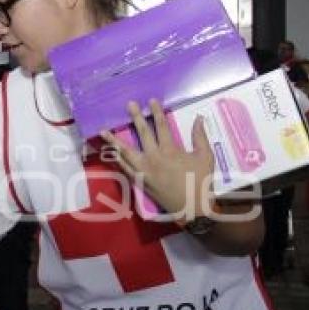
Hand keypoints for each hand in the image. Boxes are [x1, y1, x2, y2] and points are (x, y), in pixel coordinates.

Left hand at [100, 99, 215, 222]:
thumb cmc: (201, 181)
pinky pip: (124, 169)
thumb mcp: (205, 157)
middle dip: (135, 118)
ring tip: (103, 131)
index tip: (150, 101)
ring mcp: (143, 171)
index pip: (161, 126)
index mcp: (170, 151)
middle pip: (142, 134)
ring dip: (114, 141)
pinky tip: (110, 153)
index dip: (156, 112)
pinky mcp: (139, 181)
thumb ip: (200, 136)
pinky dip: (116, 160)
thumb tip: (199, 118)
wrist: (192, 208)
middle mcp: (153, 158)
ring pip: (125, 153)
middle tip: (129, 104)